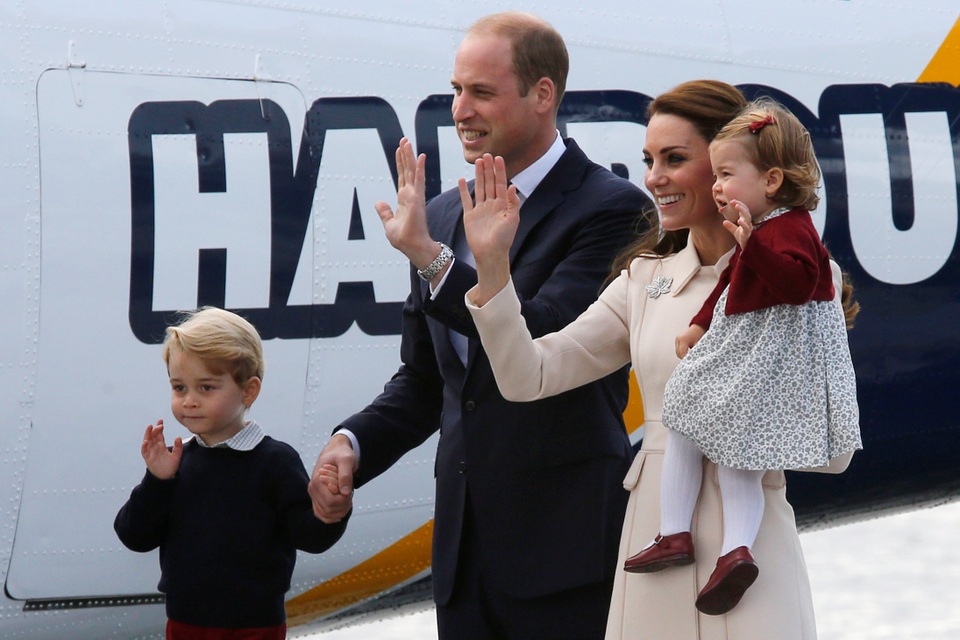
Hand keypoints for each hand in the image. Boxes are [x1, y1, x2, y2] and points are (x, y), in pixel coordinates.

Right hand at [141, 419, 182, 479]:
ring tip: (150, 428)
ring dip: (148, 434)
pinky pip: (144, 451)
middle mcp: (155, 447)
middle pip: (152, 436)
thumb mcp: (177, 456)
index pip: (159, 434)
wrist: (166, 477)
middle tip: (159, 425)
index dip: (159, 428)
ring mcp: (151, 452)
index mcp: (161, 445)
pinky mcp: (148, 458)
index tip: (161, 421)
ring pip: (147, 441)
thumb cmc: (171, 466)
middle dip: (154, 429)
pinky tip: (146, 441)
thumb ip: (178, 447)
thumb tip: (178, 437)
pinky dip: (144, 446)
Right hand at [308, 434, 356, 523]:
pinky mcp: (317, 499)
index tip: (350, 490)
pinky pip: (322, 515)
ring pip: (326, 515)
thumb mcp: (347, 460)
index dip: (344, 499)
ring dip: (341, 510)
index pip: (331, 501)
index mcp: (317, 480)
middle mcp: (313, 489)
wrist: (336, 452)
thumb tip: (345, 492)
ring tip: (346, 497)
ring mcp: (314, 495)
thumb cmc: (341, 455)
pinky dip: (334, 515)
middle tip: (349, 492)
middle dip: (344, 505)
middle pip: (329, 510)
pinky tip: (342, 507)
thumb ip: (345, 475)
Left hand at [374, 138, 443, 273]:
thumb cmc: (403, 239)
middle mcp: (410, 195)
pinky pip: (419, 180)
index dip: (400, 163)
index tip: (399, 150)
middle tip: (404, 140)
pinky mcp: (418, 198)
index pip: (402, 177)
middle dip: (405, 155)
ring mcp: (415, 195)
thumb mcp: (388, 224)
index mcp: (404, 200)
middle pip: (407, 170)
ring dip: (410, 156)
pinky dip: (420, 167)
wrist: (411, 247)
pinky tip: (421, 156)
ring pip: (412, 171)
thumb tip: (379, 202)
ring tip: (407, 142)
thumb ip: (384, 212)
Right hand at [461, 154, 520, 304]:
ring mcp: (480, 210)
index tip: (498, 158)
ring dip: (479, 175)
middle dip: (488, 169)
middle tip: (486, 155)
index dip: (500, 171)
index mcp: (503, 205)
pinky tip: (462, 180)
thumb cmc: (504, 239)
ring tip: (477, 162)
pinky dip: (464, 190)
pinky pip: (466, 200)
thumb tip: (513, 187)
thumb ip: (513, 203)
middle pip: (490, 183)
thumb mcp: (513, 219)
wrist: (490, 254)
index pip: (501, 184)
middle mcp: (492, 205)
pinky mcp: (470, 216)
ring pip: (479, 188)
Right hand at [675, 324, 705, 358]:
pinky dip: (681, 352)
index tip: (690, 362)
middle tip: (689, 361)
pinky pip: (677, 348)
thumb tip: (691, 360)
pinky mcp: (677, 339)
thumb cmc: (700, 335)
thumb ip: (693, 352)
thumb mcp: (698, 344)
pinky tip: (686, 352)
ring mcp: (677, 339)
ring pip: (677, 351)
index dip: (685, 359)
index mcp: (683, 340)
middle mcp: (678, 339)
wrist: (698, 327)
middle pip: (678, 353)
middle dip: (683, 358)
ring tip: (688, 357)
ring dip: (682, 355)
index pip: (682, 353)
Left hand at [722, 199, 754, 248]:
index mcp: (745, 221)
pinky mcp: (747, 234)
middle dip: (741, 206)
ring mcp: (748, 228)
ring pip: (748, 218)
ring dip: (742, 211)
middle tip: (734, 202)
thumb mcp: (735, 231)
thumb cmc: (742, 238)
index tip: (732, 201)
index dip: (739, 205)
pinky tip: (739, 220)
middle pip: (746, 212)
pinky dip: (743, 224)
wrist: (747, 247)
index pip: (743, 210)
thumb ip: (730, 226)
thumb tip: (724, 222)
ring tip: (737, 206)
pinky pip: (747, 228)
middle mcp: (748, 223)